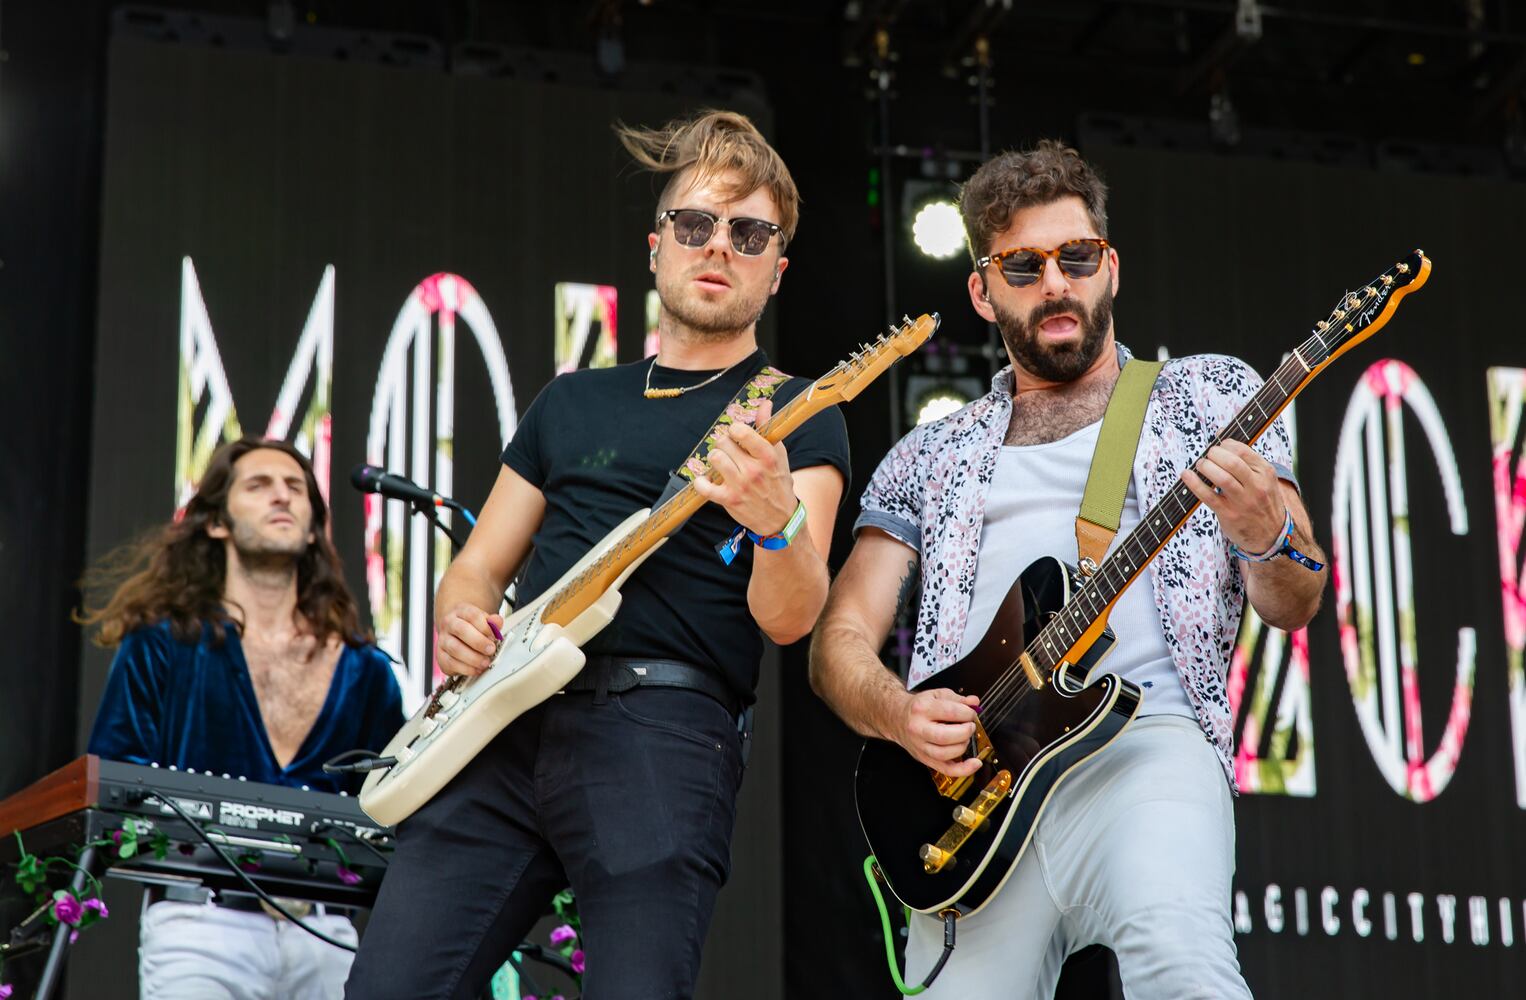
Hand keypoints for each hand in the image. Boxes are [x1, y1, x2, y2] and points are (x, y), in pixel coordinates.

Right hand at [436, 603, 502, 676]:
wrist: (456, 634)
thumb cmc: (473, 627)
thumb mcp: (484, 621)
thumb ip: (492, 622)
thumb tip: (497, 622)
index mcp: (461, 611)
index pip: (472, 615)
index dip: (485, 627)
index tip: (494, 636)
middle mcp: (449, 624)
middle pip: (461, 630)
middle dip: (479, 642)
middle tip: (491, 649)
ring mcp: (443, 640)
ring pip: (455, 648)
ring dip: (473, 657)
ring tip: (485, 662)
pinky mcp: (441, 656)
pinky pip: (451, 663)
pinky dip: (466, 668)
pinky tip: (476, 669)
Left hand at [690, 399, 797, 536]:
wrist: (780, 518)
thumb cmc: (779, 483)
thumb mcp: (778, 455)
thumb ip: (768, 428)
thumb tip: (765, 404)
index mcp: (767, 456)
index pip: (742, 432)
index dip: (735, 429)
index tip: (737, 434)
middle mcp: (753, 470)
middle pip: (723, 442)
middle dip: (724, 443)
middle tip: (729, 450)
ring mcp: (740, 486)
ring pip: (715, 458)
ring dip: (716, 458)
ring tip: (722, 463)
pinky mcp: (728, 500)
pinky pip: (704, 486)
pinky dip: (701, 482)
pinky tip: (706, 480)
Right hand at [893, 688, 982, 777]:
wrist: (897, 718)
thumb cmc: (918, 707)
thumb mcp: (937, 695)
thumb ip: (958, 699)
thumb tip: (974, 703)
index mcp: (922, 709)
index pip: (951, 712)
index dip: (968, 713)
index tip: (971, 713)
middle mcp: (919, 729)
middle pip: (946, 736)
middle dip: (965, 731)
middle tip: (970, 725)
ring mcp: (920, 746)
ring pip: (945, 754)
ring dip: (963, 746)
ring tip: (964, 737)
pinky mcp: (924, 759)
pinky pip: (945, 770)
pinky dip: (963, 769)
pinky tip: (974, 763)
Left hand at [1181, 439, 1285, 553]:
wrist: (1272, 534)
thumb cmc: (1262, 500)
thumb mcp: (1263, 478)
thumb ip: (1244, 457)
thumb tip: (1220, 432)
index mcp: (1266, 472)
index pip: (1243, 450)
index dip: (1226, 444)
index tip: (1218, 446)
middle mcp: (1256, 486)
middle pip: (1232, 462)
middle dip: (1214, 454)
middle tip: (1208, 455)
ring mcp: (1243, 501)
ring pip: (1221, 478)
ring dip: (1205, 467)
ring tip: (1200, 465)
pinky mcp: (1229, 514)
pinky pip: (1208, 496)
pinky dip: (1194, 483)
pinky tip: (1186, 475)